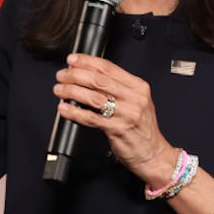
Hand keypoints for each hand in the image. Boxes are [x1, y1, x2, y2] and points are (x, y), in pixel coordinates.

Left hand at [53, 53, 177, 185]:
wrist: (153, 153)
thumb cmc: (141, 128)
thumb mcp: (137, 101)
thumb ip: (117, 88)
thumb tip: (88, 74)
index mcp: (138, 87)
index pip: (109, 67)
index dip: (87, 62)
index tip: (72, 59)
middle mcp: (134, 99)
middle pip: (99, 81)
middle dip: (75, 75)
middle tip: (62, 75)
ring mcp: (127, 114)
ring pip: (93, 98)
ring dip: (72, 91)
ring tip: (59, 89)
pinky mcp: (118, 130)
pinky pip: (91, 118)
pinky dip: (75, 112)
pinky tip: (65, 108)